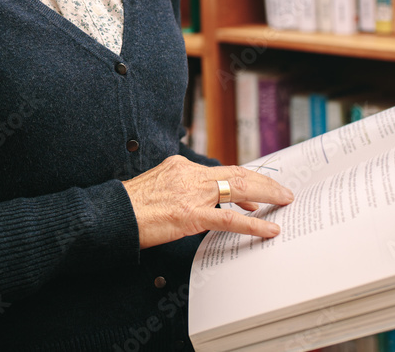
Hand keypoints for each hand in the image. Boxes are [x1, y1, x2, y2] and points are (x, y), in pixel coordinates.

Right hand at [121, 156, 294, 248]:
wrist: (111, 214)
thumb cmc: (129, 206)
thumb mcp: (156, 187)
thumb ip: (179, 189)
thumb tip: (198, 202)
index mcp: (180, 165)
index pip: (221, 170)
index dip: (245, 179)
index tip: (258, 191)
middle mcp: (188, 173)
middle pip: (236, 173)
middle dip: (264, 183)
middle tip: (283, 193)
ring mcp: (190, 193)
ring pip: (238, 189)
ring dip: (266, 195)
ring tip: (284, 202)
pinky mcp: (189, 214)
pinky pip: (229, 219)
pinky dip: (253, 225)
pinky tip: (268, 230)